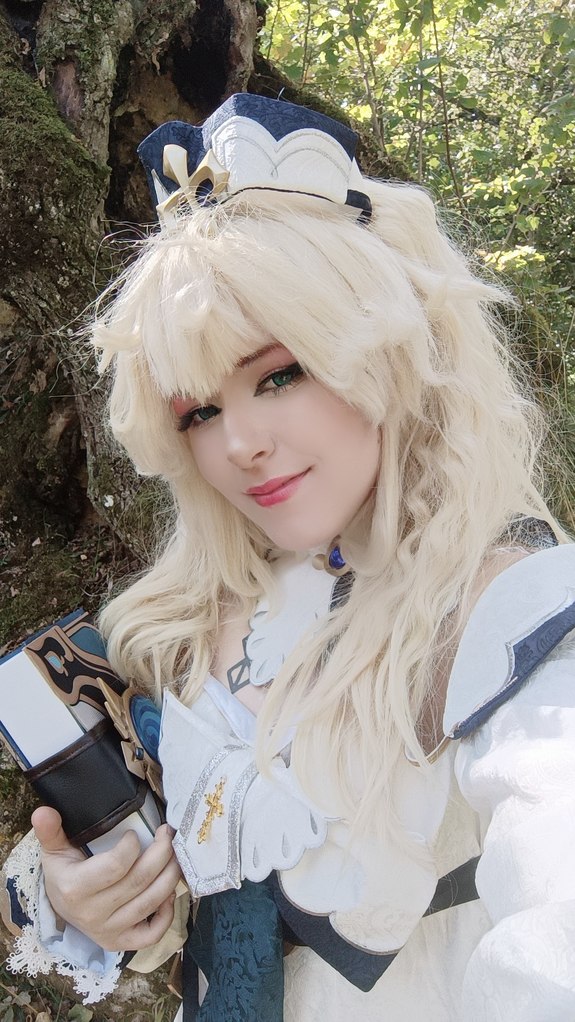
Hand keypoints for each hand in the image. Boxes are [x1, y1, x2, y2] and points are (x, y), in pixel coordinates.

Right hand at [32, 806, 181, 950]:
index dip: (132, 845)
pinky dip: (167, 914)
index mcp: (74, 888)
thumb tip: (43, 812)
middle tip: (168, 834)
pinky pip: (151, 934)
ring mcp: (108, 931)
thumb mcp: (54, 849)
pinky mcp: (121, 943)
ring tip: (175, 854)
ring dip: (170, 875)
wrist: (61, 907)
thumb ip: (50, 830)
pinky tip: (168, 893)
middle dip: (162, 852)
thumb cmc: (64, 872)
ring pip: (150, 902)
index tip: (135, 833)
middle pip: (139, 880)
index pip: (115, 866)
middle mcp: (92, 914)